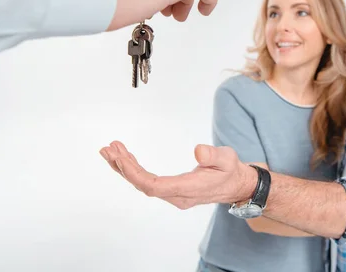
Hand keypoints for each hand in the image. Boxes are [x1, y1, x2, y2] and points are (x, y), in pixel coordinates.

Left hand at [99, 141, 256, 208]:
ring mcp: (173, 195)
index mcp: (188, 189)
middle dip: (124, 168)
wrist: (236, 184)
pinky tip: (124, 159)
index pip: (154, 186)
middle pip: (143, 185)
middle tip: (109, 149)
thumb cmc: (231, 170)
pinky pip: (147, 182)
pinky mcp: (171, 190)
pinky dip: (133, 170)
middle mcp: (177, 196)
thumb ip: (213, 155)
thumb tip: (198, 151)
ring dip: (125, 168)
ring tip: (110, 151)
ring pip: (142, 184)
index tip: (121, 158)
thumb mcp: (227, 159)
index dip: (134, 174)